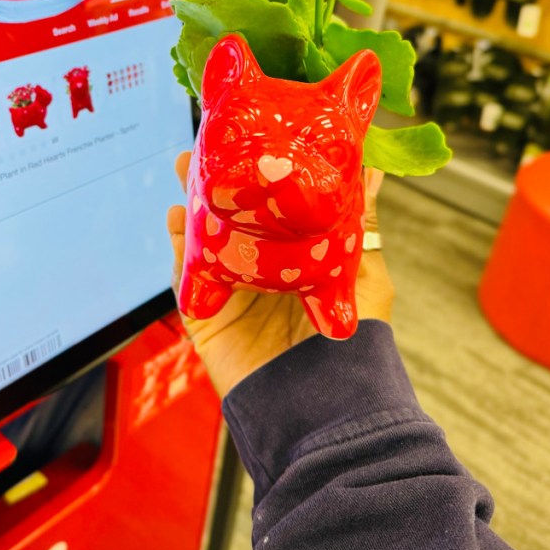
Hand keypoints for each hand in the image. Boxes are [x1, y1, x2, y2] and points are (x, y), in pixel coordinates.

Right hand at [167, 152, 394, 396]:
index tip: (248, 142)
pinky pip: (188, 277)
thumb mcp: (362, 278)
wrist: (322, 407)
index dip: (257, 180)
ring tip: (186, 171)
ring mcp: (233, 295)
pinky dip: (179, 248)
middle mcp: (263, 275)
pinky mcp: (208, 317)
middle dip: (215, 185)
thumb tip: (374, 171)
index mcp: (297, 263)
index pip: (271, 213)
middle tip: (203, 150)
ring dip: (191, 205)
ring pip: (204, 242)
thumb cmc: (353, 347)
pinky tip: (176, 218)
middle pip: (231, 221)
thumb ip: (360, 227)